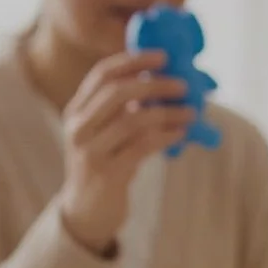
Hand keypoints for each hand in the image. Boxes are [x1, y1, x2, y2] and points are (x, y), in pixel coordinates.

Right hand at [56, 51, 193, 249]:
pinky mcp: (106, 174)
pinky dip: (166, 135)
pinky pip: (142, 146)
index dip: (133, 60)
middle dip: (154, 84)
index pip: (102, 74)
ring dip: (167, 112)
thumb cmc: (107, 163)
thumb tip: (171, 82)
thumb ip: (128, 109)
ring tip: (191, 112)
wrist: (87, 210)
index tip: (162, 56)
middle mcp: (78, 128)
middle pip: (117, 93)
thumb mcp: (108, 132)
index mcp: (77, 110)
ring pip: (132, 120)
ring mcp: (90, 152)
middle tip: (183, 85)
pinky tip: (182, 132)